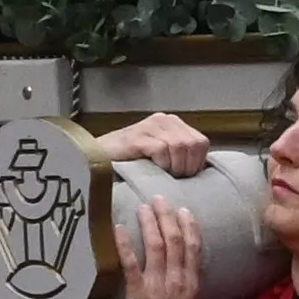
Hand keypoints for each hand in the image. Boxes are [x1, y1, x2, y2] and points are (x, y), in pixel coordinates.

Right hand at [101, 113, 216, 178]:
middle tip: (174, 179)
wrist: (97, 159)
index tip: (186, 177)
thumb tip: (202, 168)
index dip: (197, 163)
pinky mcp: (138, 136)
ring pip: (180, 146)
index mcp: (173, 123)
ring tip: (164, 175)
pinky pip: (162, 149)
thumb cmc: (130, 162)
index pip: (201, 142)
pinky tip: (153, 169)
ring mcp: (150, 126)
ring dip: (175, 166)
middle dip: (187, 167)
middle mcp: (164, 120)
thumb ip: (179, 155)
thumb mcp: (162, 155)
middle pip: (193, 144)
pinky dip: (161, 164)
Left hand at [122, 187, 203, 298]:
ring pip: (155, 245)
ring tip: (143, 206)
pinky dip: (124, 243)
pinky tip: (118, 228)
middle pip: (174, 240)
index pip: (193, 247)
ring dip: (149, 223)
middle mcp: (176, 277)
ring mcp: (157, 282)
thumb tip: (177, 270)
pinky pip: (131, 262)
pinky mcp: (138, 290)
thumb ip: (184, 285)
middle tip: (159, 199)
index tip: (185, 210)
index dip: (189, 226)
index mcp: (190, 281)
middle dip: (167, 217)